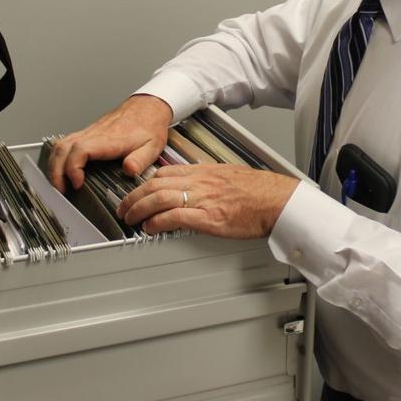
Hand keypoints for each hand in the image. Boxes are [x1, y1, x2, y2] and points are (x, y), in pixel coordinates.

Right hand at [46, 94, 172, 190]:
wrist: (147, 107)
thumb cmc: (148, 125)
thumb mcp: (152, 146)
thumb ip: (141, 160)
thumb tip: (129, 170)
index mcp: (109, 139)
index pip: (81, 149)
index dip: (74, 167)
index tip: (77, 183)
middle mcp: (95, 134)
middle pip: (63, 148)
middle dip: (56, 171)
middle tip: (61, 189)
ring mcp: (89, 132)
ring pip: (60, 144)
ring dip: (54, 164)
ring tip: (58, 183)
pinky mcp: (87, 133)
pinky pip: (65, 142)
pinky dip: (58, 157)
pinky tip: (61, 168)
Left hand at [117, 163, 299, 237]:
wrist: (277, 200)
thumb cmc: (260, 192)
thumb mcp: (230, 177)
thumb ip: (210, 181)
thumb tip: (199, 189)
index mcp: (204, 172)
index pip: (165, 173)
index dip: (145, 183)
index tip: (137, 191)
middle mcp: (200, 182)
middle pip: (155, 184)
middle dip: (134, 196)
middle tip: (124, 207)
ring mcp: (202, 199)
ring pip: (159, 198)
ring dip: (139, 209)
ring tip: (130, 219)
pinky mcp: (207, 218)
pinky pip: (174, 217)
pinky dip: (157, 222)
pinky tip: (149, 228)